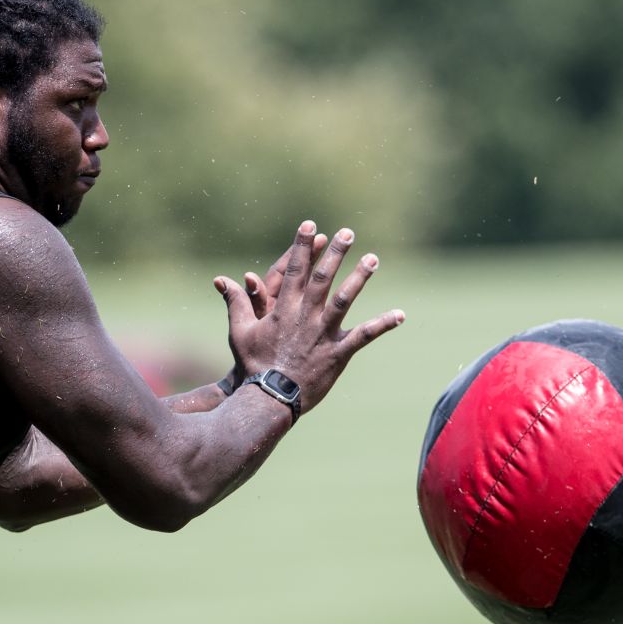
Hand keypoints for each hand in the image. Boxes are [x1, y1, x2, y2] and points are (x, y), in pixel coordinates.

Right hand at [213, 221, 404, 415]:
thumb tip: (222, 280)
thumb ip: (236, 303)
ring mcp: (323, 334)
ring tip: (373, 259)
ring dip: (359, 278)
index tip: (311, 225)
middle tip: (348, 233)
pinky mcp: (338, 353)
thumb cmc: (253, 365)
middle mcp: (305, 316)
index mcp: (283, 309)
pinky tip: (400, 315)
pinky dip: (382, 325)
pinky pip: (363, 336)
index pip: (294, 270)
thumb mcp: (240, 332)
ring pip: (344, 300)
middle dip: (335, 254)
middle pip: (323, 279)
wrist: (269, 398)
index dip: (302, 246)